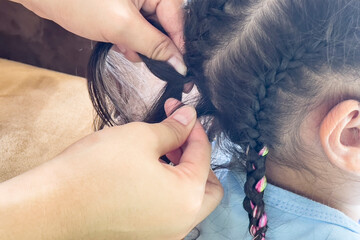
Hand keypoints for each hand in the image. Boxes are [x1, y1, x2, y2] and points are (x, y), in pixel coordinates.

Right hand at [0, 99, 222, 239]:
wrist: (52, 205)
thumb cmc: (95, 171)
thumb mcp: (140, 138)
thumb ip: (173, 129)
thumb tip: (188, 119)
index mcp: (186, 199)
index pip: (204, 157)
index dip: (195, 130)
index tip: (183, 114)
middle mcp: (180, 223)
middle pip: (207, 187)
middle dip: (197, 157)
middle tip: (179, 136)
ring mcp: (162, 234)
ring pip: (188, 200)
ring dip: (182, 172)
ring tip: (162, 149)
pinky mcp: (145, 235)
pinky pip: (168, 210)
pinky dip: (167, 189)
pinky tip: (149, 170)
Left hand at [12, 0, 186, 74]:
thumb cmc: (79, 2)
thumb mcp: (123, 26)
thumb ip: (155, 45)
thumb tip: (179, 64)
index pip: (178, 22)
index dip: (178, 49)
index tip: (180, 72)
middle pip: (165, 28)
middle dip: (152, 46)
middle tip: (136, 52)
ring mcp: (136, 2)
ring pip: (150, 33)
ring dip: (138, 45)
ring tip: (120, 44)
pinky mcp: (124, 9)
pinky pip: (136, 31)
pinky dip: (128, 40)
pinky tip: (115, 41)